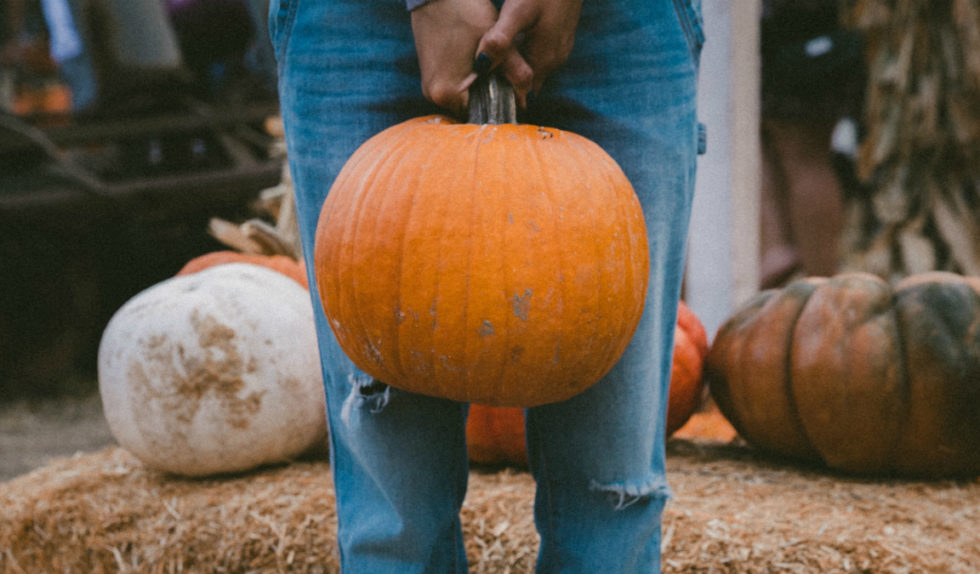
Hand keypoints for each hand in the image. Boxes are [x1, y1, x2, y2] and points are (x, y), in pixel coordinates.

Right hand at [411, 0, 532, 114]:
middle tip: (504, 73)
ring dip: (481, 86)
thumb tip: (527, 97)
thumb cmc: (466, 12)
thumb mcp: (495, 40)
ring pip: (466, 97)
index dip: (501, 101)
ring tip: (491, 65)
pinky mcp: (430, 77)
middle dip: (491, 94)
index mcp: (447, 93)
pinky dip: (470, 79)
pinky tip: (478, 62)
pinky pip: (456, 87)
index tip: (513, 89)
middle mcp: (434, 96)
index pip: (483, 111)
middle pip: (474, 106)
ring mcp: (430, 87)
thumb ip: (514, 69)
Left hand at [477, 0, 582, 94]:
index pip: (521, 95)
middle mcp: (554, 61)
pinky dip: (521, 56)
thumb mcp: (517, 12)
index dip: (500, 96)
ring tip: (488, 64)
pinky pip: (536, 56)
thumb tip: (481, 68)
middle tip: (476, 83)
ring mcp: (559, 50)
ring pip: (531, 70)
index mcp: (544, 61)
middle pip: (526, 84)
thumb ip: (500, 40)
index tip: (477, 96)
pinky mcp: (558, 39)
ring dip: (511, 70)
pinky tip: (508, 45)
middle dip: (504, 85)